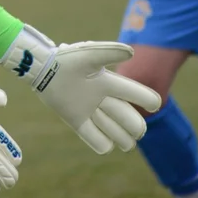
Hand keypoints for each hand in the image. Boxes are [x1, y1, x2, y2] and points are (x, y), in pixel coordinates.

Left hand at [0, 25, 160, 154]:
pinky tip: (104, 144)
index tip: (154, 104)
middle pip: (129, 119)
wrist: (42, 68)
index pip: (134, 93)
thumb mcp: (88, 54)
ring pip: (116, 132)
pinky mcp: (77, 121)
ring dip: (122, 138)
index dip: (147, 99)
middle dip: (135, 127)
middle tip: (136, 131)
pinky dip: (102, 144)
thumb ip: (109, 52)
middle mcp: (103, 98)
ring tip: (124, 142)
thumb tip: (131, 53)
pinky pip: (95, 140)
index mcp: (108, 82)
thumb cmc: (66, 59)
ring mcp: (90, 111)